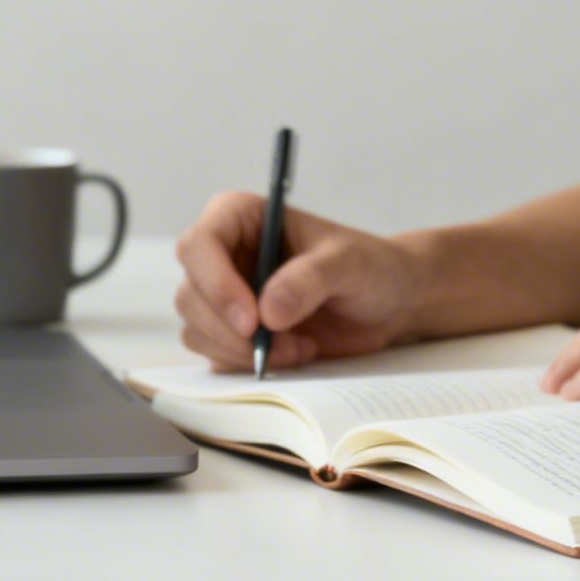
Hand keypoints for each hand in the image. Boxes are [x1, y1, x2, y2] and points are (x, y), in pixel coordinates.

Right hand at [174, 192, 421, 372]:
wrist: (389, 303)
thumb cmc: (370, 267)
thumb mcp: (349, 263)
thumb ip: (310, 279)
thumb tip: (267, 311)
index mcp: (241, 217)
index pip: (199, 244)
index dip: (215, 283)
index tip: (251, 319)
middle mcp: (223, 254)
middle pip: (191, 294)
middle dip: (229, 330)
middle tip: (279, 345)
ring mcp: (223, 294)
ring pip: (196, 329)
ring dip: (240, 350)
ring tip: (296, 347)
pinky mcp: (231, 330)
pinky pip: (214, 354)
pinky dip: (247, 363)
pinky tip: (292, 353)